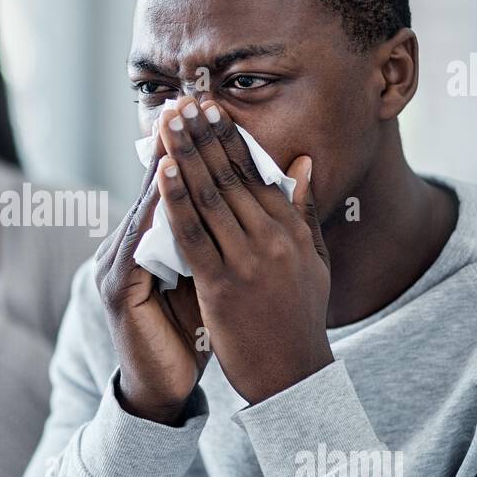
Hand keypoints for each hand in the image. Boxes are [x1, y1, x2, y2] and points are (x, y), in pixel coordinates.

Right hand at [95, 123, 211, 424]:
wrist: (164, 388)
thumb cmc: (191, 334)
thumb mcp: (214, 278)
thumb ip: (229, 238)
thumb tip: (264, 196)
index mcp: (151, 244)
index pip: (174, 187)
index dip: (192, 148)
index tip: (211, 108)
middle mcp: (127, 247)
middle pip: (155, 188)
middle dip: (175, 143)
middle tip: (191, 101)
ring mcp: (116, 266)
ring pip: (144, 209)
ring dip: (162, 167)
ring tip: (178, 129)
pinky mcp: (118, 289)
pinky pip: (137, 244)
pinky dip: (153, 213)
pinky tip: (166, 185)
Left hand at [155, 95, 332, 404]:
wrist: (293, 375)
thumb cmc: (300, 318)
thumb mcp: (314, 260)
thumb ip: (303, 212)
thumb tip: (303, 164)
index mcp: (292, 229)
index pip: (256, 171)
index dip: (229, 137)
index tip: (210, 107)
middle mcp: (273, 238)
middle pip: (230, 175)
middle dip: (203, 135)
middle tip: (183, 100)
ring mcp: (248, 260)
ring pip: (209, 196)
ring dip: (185, 154)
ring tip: (168, 121)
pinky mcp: (222, 285)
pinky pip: (192, 234)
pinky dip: (175, 200)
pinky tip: (162, 172)